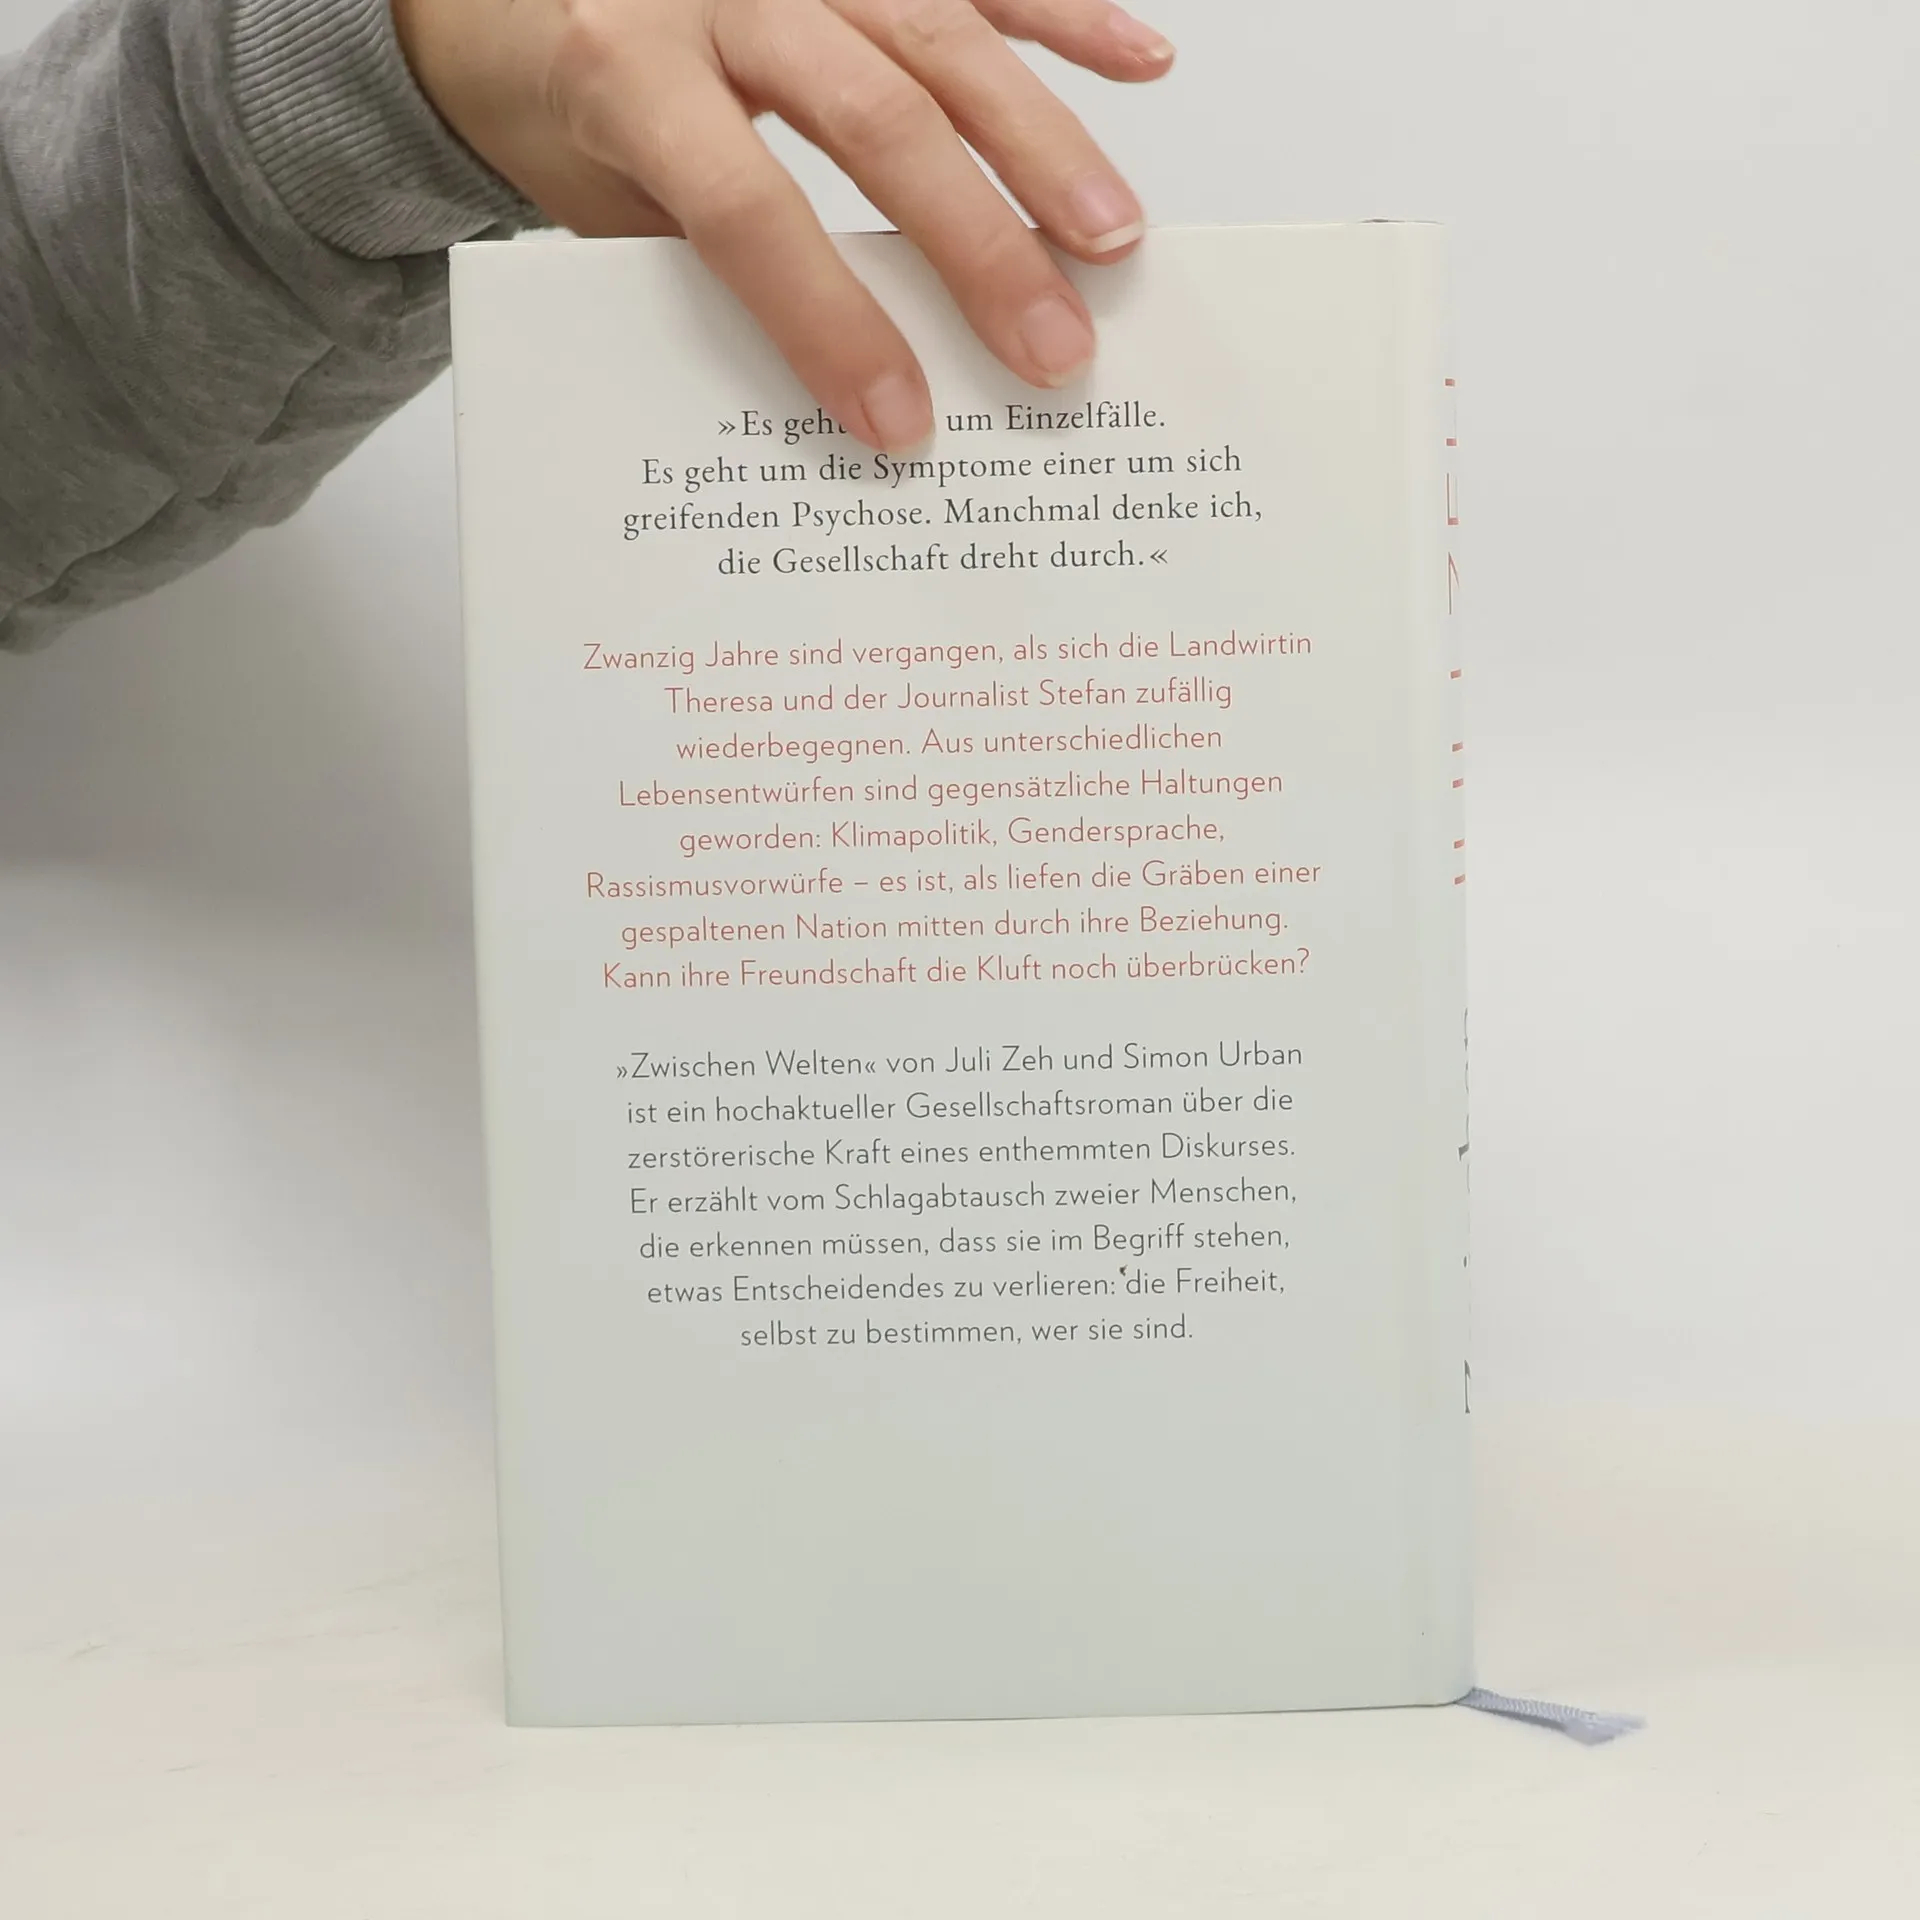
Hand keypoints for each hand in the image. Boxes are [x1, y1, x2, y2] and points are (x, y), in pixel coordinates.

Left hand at [391, 0, 1172, 449]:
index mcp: (630, 70)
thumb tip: (852, 382)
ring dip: (1041, 143)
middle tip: (1052, 348)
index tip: (900, 418)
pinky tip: (1140, 62)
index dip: (828, 318)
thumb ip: (717, 270)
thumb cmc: (576, 117)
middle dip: (976, 243)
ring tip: (1110, 238)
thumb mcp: (606, 211)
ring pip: (942, 35)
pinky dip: (1063, 17)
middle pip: (873, 116)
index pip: (748, 205)